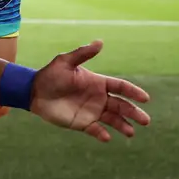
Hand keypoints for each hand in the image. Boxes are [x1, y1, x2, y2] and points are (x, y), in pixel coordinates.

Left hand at [30, 41, 150, 141]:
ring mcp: (92, 112)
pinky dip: (102, 134)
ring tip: (130, 132)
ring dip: (123, 126)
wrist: (34, 91)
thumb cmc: (50, 75)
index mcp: (98, 83)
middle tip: (145, 121)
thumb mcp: (65, 62)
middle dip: (134, 113)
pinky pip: (96, 130)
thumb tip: (100, 42)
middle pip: (122, 106)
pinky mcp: (83, 123)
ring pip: (113, 120)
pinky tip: (106, 137)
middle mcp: (99, 98)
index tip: (145, 98)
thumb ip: (83, 53)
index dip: (134, 92)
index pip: (121, 87)